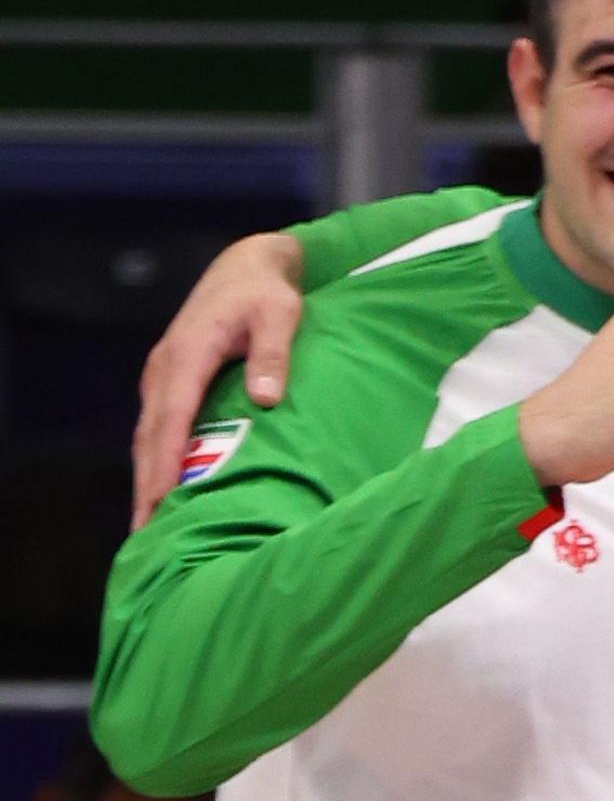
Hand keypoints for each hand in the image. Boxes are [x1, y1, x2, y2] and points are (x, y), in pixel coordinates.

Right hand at [133, 232, 308, 524]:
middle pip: (151, 434)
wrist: (246, 267)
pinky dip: (154, 459)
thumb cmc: (268, 293)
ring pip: (148, 434)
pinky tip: (160, 491)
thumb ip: (273, 355)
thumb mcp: (281, 315)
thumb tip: (266, 400)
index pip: (173, 415)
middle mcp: (165, 367)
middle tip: (145, 532)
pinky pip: (156, 427)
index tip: (161, 498)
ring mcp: (162, 375)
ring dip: (145, 478)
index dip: (166, 459)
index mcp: (189, 352)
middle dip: (146, 484)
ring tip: (147, 526)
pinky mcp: (168, 381)